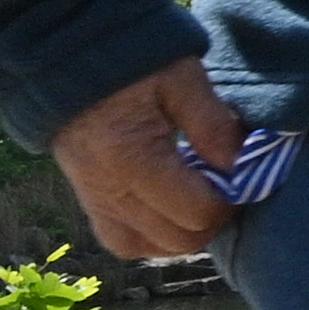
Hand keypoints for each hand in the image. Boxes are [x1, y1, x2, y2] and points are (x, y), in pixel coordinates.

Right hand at [52, 59, 245, 262]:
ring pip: (151, 249)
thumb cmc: (130, 63)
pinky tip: (172, 209)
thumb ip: (212, 123)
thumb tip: (239, 166)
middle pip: (178, 240)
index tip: (242, 173)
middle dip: (213, 220)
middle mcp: (110, 191)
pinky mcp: (89, 202)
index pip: (197, 211)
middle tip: (226, 186)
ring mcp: (95, 201)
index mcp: (133, 159)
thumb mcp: (181, 78)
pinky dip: (155, 236)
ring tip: (200, 195)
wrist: (66, 60)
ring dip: (185, 232)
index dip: (231, 200)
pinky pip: (124, 242)